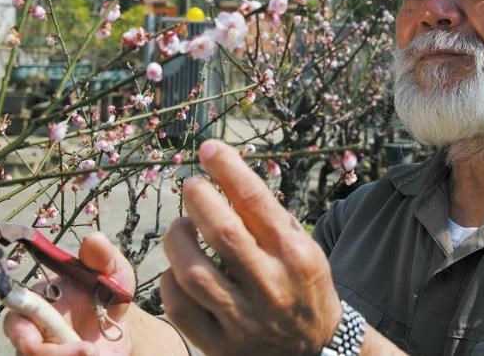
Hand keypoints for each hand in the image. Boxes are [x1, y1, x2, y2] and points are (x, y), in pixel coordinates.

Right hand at [3, 232, 134, 355]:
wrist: (119, 323)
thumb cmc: (107, 292)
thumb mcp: (113, 272)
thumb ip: (103, 257)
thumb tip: (93, 239)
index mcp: (38, 303)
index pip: (16, 322)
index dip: (23, 335)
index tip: (37, 342)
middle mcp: (34, 333)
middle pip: (27, 353)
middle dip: (55, 355)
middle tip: (89, 351)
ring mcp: (45, 350)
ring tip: (96, 353)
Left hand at [161, 139, 341, 355]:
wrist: (313, 352)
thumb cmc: (305, 287)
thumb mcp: (305, 249)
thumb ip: (271, 218)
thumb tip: (230, 176)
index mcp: (295, 256)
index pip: (257, 202)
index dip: (229, 170)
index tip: (209, 148)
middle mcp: (270, 286)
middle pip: (222, 232)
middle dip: (198, 198)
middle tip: (192, 185)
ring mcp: (244, 319)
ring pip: (192, 271)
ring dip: (178, 239)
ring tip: (182, 226)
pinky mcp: (221, 345)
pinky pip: (180, 307)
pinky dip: (170, 281)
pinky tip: (178, 268)